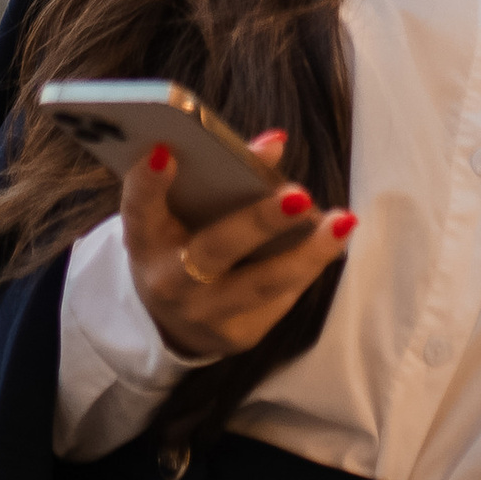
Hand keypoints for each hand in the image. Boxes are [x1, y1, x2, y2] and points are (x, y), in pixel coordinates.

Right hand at [122, 129, 357, 359]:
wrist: (175, 322)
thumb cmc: (184, 243)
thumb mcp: (183, 212)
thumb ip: (220, 174)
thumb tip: (274, 144)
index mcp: (146, 242)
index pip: (138, 212)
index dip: (147, 184)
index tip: (164, 152)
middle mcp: (170, 282)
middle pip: (215, 250)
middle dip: (259, 222)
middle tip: (299, 196)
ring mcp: (204, 314)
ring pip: (261, 283)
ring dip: (307, 252)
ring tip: (342, 221)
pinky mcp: (238, 335)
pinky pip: (281, 297)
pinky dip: (309, 265)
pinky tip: (333, 241)